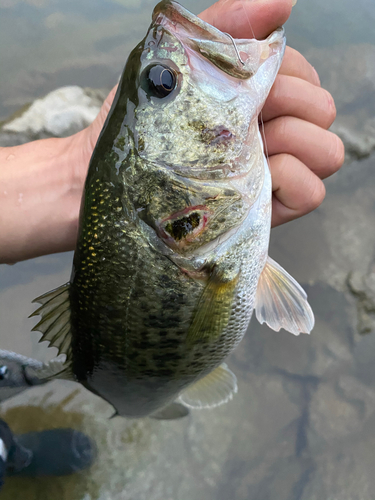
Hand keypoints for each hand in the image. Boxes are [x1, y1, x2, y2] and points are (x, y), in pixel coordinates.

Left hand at [81, 0, 343, 227]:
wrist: (113, 174)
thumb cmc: (143, 120)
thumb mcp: (178, 59)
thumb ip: (228, 25)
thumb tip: (283, 1)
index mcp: (257, 100)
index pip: (306, 77)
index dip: (285, 74)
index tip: (246, 84)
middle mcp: (271, 135)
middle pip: (323, 111)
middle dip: (290, 103)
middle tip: (247, 115)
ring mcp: (270, 174)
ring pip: (327, 152)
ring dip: (296, 140)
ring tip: (250, 147)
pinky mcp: (264, 209)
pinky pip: (312, 193)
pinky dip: (292, 179)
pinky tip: (255, 177)